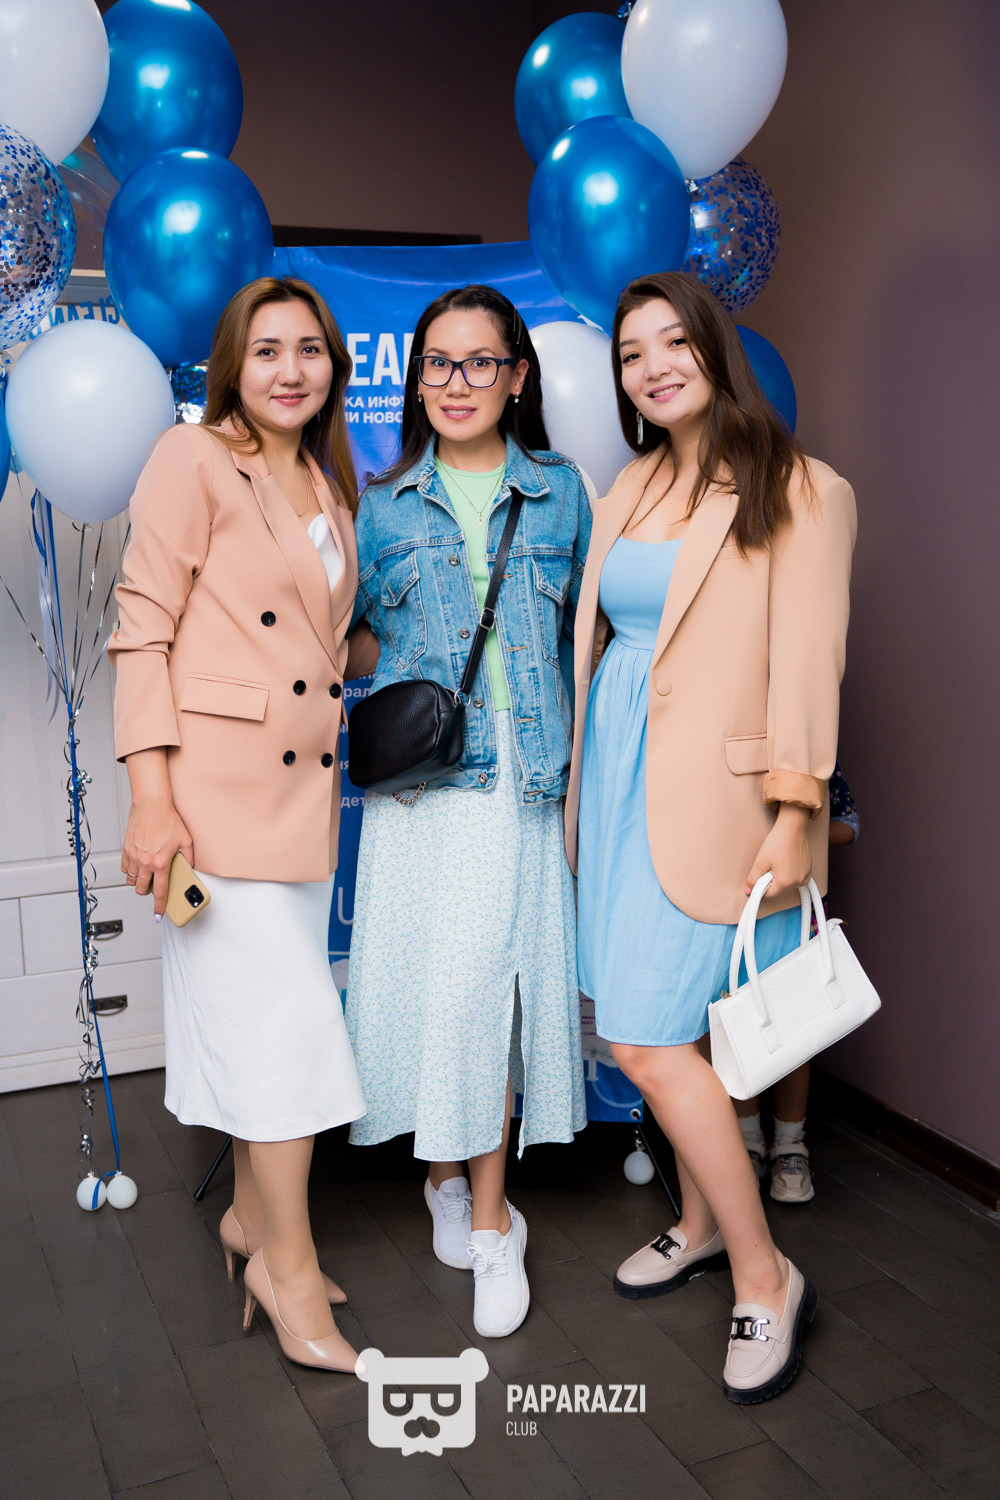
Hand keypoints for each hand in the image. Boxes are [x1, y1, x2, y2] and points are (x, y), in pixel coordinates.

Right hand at [122, 800, 193, 918]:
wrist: (151, 805)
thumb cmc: (168, 819)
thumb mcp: (186, 840)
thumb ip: (189, 858)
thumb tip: (190, 867)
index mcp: (161, 863)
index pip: (160, 892)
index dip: (159, 907)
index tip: (158, 915)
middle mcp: (145, 863)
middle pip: (142, 889)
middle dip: (147, 893)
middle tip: (153, 887)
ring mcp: (134, 856)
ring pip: (131, 879)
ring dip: (138, 881)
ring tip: (146, 875)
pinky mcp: (126, 849)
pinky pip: (124, 868)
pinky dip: (130, 871)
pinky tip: (137, 866)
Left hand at [745, 804, 811, 897]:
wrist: (792, 828)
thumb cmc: (777, 843)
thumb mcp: (760, 862)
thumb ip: (753, 879)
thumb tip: (748, 890)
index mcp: (785, 883)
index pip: (769, 895)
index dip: (760, 887)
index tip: (757, 878)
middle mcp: (798, 882)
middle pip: (779, 890)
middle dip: (771, 881)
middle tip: (768, 866)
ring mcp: (805, 876)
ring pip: (787, 884)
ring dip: (780, 878)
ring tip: (777, 862)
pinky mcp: (808, 870)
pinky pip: (795, 878)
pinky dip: (789, 873)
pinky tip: (785, 861)